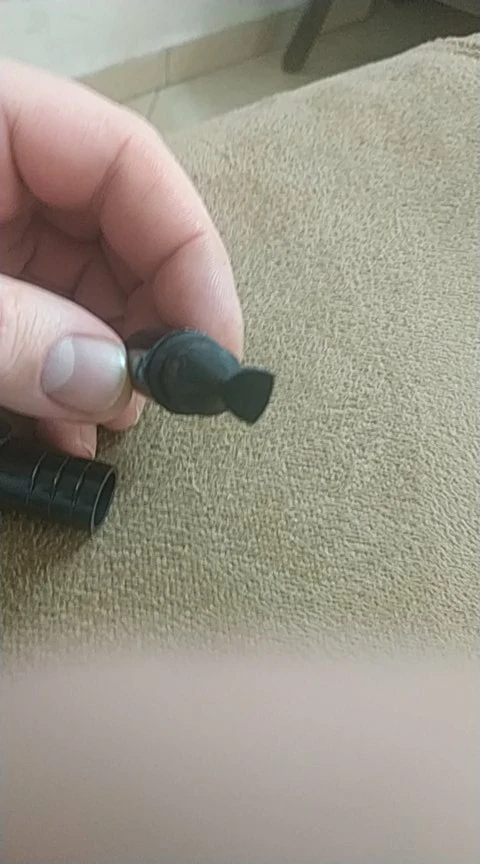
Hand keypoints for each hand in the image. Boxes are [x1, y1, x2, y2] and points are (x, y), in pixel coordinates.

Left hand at [0, 60, 242, 456]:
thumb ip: (12, 329)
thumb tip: (105, 383)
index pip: (127, 161)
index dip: (190, 252)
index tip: (217, 345)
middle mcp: (4, 172)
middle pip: (118, 229)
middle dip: (152, 320)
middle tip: (167, 395)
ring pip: (86, 286)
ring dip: (111, 364)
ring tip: (115, 423)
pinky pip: (44, 320)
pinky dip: (61, 379)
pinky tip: (69, 427)